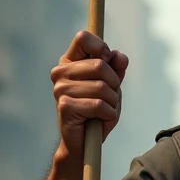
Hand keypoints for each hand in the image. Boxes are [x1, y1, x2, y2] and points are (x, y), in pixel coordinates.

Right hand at [51, 31, 128, 159]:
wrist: (84, 142)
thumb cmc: (98, 111)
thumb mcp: (112, 86)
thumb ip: (116, 68)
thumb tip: (119, 57)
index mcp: (70, 62)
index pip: (83, 38)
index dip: (102, 48)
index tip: (108, 62)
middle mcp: (61, 72)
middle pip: (100, 65)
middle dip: (114, 83)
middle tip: (110, 96)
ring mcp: (60, 89)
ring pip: (102, 87)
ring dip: (113, 101)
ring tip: (105, 110)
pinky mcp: (65, 106)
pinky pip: (99, 105)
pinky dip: (109, 113)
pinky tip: (101, 118)